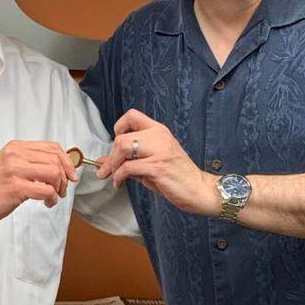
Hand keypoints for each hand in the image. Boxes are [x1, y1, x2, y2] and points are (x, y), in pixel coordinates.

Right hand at [0, 140, 77, 225]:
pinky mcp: (16, 187)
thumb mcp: (9, 165)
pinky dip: (52, 198)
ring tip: (54, 196)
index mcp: (15, 147)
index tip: (71, 173)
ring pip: (54, 172)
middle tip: (62, 189)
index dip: (66, 160)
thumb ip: (30, 162)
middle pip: (55, 159)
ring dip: (59, 187)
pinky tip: (47, 203)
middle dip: (65, 176)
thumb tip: (59, 165)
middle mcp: (15, 154)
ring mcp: (15, 170)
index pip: (51, 147)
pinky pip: (46, 190)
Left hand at [95, 109, 219, 215]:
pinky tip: (119, 183)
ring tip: (112, 176)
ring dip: (112, 164)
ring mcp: (159, 151)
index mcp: (159, 131)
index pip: (132, 116)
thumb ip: (130, 159)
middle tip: (107, 169)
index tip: (114, 145)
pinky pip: (128, 167)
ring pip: (123, 147)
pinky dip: (118, 176)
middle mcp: (159, 136)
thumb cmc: (177, 176)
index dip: (118, 128)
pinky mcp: (158, 167)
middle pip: (122, 136)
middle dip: (110, 155)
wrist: (199, 189)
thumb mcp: (152, 163)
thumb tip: (105, 160)